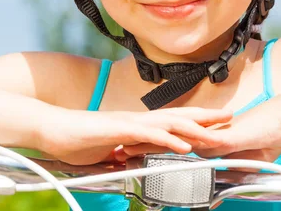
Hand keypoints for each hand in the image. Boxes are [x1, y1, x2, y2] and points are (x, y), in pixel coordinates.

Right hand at [36, 107, 231, 164]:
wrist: (51, 130)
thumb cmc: (75, 140)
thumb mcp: (106, 155)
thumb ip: (122, 157)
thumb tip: (132, 165)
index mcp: (136, 127)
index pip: (171, 123)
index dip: (193, 122)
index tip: (214, 123)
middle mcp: (137, 121)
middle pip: (178, 116)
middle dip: (205, 117)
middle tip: (229, 115)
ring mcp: (129, 124)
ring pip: (169, 123)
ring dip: (194, 127)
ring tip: (217, 130)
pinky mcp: (119, 130)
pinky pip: (149, 135)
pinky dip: (170, 140)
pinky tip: (185, 146)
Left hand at [120, 93, 280, 162]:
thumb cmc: (267, 133)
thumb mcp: (247, 158)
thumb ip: (233, 165)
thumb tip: (227, 174)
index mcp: (207, 139)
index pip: (174, 144)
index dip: (153, 147)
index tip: (133, 152)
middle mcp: (206, 135)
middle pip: (169, 140)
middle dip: (144, 144)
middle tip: (120, 148)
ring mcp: (215, 135)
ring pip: (179, 140)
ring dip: (156, 145)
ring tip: (133, 149)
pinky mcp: (227, 137)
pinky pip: (204, 143)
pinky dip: (187, 146)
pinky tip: (171, 151)